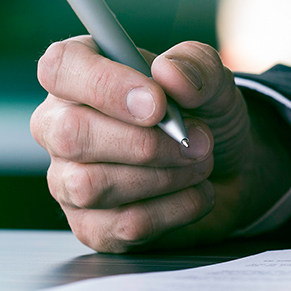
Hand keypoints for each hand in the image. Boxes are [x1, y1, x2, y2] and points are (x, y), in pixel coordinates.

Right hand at [30, 37, 290, 251]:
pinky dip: (175, 209)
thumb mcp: (212, 78)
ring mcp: (68, 180)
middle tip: (193, 141)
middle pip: (69, 134)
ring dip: (163, 176)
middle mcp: (60, 126)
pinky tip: (196, 192)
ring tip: (200, 163)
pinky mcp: (92, 226)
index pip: (60, 68)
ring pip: (90, 186)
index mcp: (80, 74)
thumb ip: (195, 65)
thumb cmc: (203, 115)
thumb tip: (169, 72)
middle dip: (143, 143)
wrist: (229, 170)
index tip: (157, 103)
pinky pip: (123, 223)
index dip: (105, 85)